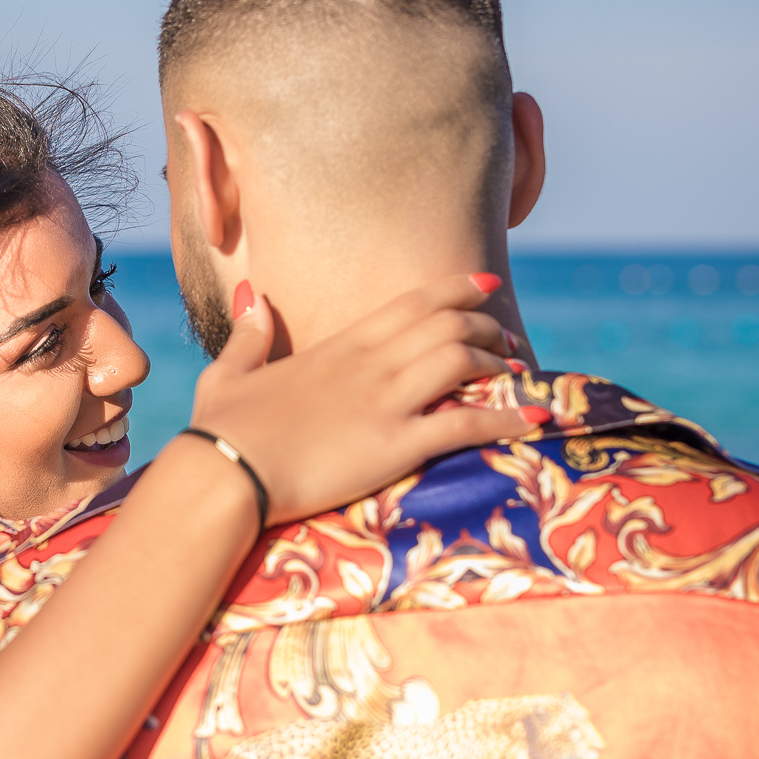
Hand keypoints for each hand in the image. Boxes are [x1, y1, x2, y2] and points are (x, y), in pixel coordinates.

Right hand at [181, 273, 540, 525]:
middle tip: (504, 339)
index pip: (412, 303)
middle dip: (486, 327)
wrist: (226, 473)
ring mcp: (386, 403)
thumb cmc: (221, 430)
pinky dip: (507, 418)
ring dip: (498, 363)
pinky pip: (467, 424)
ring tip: (519, 371)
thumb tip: (253, 296)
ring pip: (462, 362)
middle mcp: (371, 365)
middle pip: (447, 326)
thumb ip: (249, 333)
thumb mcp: (229, 371)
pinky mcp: (396, 445)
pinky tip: (536, 419)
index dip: (455, 289)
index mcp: (339, 346)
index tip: (484, 285)